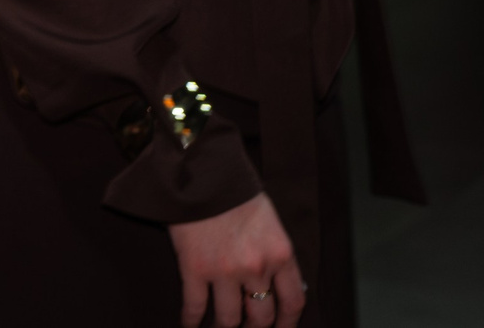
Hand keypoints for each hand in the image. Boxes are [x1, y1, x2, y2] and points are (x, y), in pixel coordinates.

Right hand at [169, 193, 302, 325]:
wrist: (199, 171)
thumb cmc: (234, 192)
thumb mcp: (270, 222)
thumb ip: (275, 253)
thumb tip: (275, 286)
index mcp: (280, 254)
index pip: (293, 302)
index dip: (287, 322)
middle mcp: (256, 267)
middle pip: (261, 317)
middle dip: (255, 327)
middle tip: (248, 327)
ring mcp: (224, 271)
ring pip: (229, 318)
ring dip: (225, 327)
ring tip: (221, 327)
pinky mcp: (194, 269)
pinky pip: (195, 306)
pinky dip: (191, 321)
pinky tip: (189, 325)